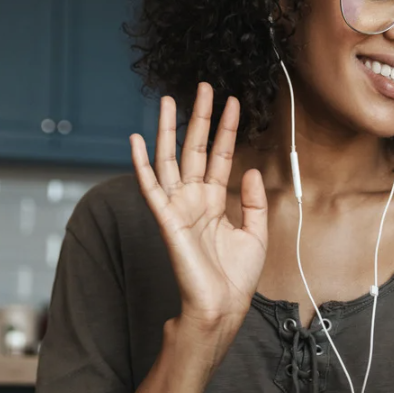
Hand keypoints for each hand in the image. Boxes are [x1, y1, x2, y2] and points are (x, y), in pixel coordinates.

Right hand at [130, 83, 267, 337]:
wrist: (223, 305)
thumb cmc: (236, 276)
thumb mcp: (256, 233)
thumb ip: (252, 200)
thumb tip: (250, 169)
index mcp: (215, 200)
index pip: (220, 155)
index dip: (227, 129)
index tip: (233, 102)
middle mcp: (195, 199)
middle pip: (195, 148)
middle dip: (200, 118)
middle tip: (203, 87)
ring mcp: (179, 207)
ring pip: (170, 159)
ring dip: (169, 130)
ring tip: (170, 100)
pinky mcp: (167, 220)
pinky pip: (151, 187)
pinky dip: (141, 164)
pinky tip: (137, 140)